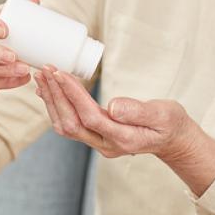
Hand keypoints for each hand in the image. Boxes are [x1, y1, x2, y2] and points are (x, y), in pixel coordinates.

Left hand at [32, 65, 192, 161]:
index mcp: (124, 139)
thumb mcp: (163, 115)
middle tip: (45, 69)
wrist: (172, 140)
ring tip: (42, 76)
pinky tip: (49, 90)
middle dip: (56, 95)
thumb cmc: (169, 124)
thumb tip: (113, 106)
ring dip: (52, 100)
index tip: (60, 73)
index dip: (73, 95)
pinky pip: (70, 124)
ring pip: (67, 125)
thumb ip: (138, 111)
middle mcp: (106, 144)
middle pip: (72, 123)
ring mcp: (99, 143)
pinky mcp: (95, 137)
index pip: (90, 117)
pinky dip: (57, 106)